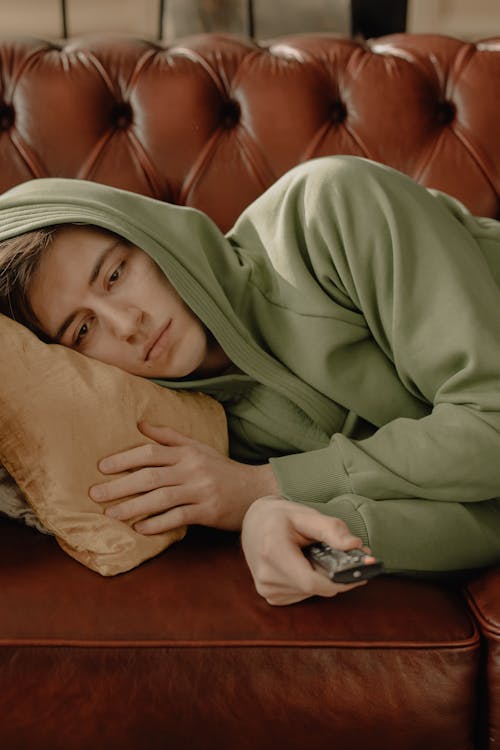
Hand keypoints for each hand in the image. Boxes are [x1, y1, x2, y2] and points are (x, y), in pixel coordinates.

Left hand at [89, 421, 279, 532]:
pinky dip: (157, 523)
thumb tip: (139, 424)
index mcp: (187, 452)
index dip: (125, 459)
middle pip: (150, 476)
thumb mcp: (198, 448)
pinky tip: (140, 528)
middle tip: (95, 494)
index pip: (150, 452)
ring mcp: (200, 490)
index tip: (102, 467)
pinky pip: (178, 517)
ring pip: (161, 498)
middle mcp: (192, 469)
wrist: (256, 489)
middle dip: (120, 485)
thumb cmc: (221, 469)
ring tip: (111, 514)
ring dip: (133, 507)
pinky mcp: (208, 511)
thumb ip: (169, 437)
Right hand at [241, 496, 371, 605]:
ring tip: (320, 557)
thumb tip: (355, 546)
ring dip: (323, 579)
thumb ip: (332, 529)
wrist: (254, 523)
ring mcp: (266, 588)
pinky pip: (302, 595)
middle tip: (350, 558)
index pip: (311, 581)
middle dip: (336, 576)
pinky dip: (312, 583)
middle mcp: (266, 574)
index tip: (360, 574)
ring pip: (311, 593)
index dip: (339, 582)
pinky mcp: (270, 596)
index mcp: (272, 551)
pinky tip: (307, 566)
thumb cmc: (281, 516)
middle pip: (314, 587)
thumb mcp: (306, 514)